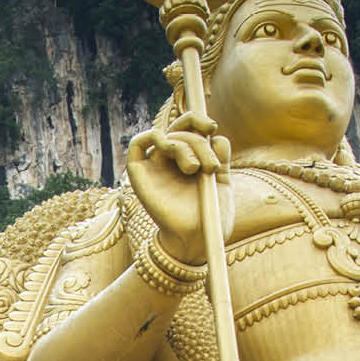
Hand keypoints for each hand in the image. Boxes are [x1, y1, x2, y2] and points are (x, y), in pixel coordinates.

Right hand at [125, 111, 232, 263]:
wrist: (197, 240)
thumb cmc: (209, 217)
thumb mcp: (222, 183)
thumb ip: (221, 159)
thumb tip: (218, 137)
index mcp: (190, 159)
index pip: (189, 128)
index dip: (198, 120)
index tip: (213, 127)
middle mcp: (171, 161)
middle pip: (178, 128)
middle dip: (196, 129)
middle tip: (211, 144)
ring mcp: (155, 167)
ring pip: (167, 136)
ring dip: (186, 144)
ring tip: (198, 168)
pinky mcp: (139, 175)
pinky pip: (138, 144)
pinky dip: (152, 136)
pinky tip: (169, 147)